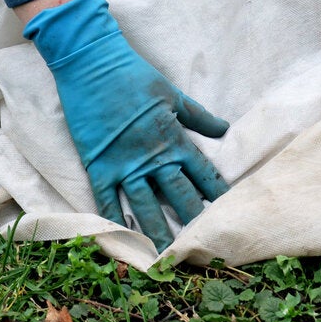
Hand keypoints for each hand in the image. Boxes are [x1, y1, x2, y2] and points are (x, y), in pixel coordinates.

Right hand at [23, 0, 229, 250]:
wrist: (92, 64)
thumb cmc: (134, 75)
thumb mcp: (172, 94)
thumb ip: (198, 117)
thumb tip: (224, 130)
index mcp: (174, 138)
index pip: (202, 174)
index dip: (215, 195)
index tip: (227, 214)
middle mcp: (152, 156)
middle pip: (177, 196)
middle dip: (191, 222)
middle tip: (202, 246)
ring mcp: (123, 163)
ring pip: (144, 206)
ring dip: (156, 232)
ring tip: (166, 257)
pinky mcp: (98, 164)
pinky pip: (106, 199)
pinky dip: (114, 220)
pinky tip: (122, 239)